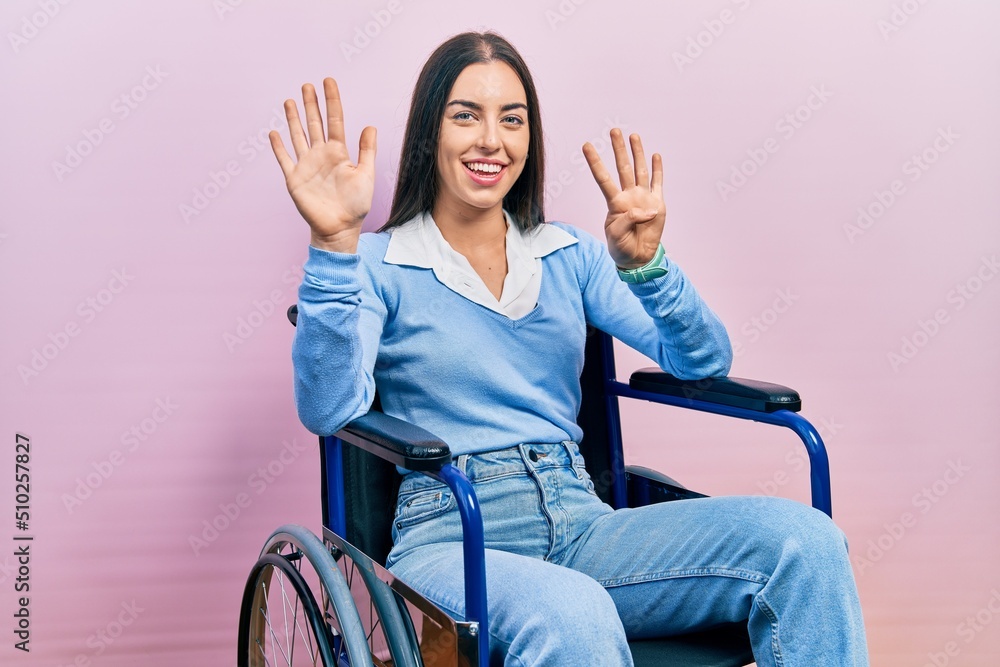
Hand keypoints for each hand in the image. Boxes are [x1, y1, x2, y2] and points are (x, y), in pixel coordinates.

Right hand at [269, 77, 376, 252]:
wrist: (340, 228)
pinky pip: (284, 159)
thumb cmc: (356, 205)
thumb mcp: (366, 175)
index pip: (334, 120)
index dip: (332, 100)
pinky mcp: (294, 179)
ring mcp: (306, 165)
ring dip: (293, 118)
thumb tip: (370, 126)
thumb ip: (367, 151)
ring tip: (289, 100)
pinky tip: (274, 133)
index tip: (328, 81)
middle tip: (307, 85)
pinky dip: (278, 146)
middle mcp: (321, 155)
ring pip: (298, 136)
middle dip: (311, 104)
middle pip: (314, 123)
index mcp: (339, 152)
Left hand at [582, 129, 665, 268]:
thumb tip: (647, 209)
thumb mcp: (617, 234)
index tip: (586, 145)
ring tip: (634, 136)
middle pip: (622, 168)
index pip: (603, 178)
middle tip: (614, 131)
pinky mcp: (657, 203)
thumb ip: (629, 218)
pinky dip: (657, 169)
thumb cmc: (621, 246)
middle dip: (618, 149)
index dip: (595, 162)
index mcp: (615, 202)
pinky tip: (655, 156)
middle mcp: (628, 195)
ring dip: (637, 153)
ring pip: (639, 170)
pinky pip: (657, 182)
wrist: (638, 257)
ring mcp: (643, 197)